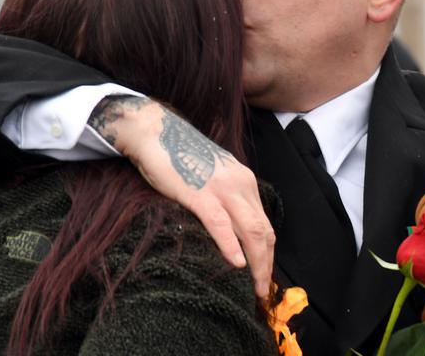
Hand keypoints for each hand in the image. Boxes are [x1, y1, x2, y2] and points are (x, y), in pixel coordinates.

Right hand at [89, 96, 275, 298]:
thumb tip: (230, 230)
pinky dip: (230, 245)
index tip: (263, 276)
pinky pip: (220, 223)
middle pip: (264, 232)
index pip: (265, 224)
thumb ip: (225, 198)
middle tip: (261, 292)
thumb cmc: (180, 157)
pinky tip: (235, 263)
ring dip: (256, 263)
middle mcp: (240, 184)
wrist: (156, 132)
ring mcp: (221, 188)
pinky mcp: (199, 193)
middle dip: (266, 265)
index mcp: (245, 182)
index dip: (267, 254)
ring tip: (253, 288)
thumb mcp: (213, 176)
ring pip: (250, 230)